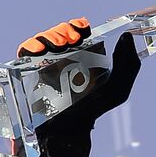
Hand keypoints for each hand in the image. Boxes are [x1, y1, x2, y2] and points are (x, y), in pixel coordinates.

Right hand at [16, 20, 140, 156]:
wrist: (71, 130)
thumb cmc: (93, 110)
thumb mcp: (118, 90)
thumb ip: (128, 65)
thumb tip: (127, 37)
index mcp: (83, 56)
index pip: (78, 31)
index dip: (79, 26)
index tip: (83, 30)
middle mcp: (64, 56)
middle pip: (61, 32)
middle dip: (66, 31)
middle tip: (73, 39)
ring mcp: (45, 61)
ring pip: (44, 38)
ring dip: (51, 36)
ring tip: (59, 46)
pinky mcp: (29, 69)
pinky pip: (26, 50)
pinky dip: (31, 45)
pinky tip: (39, 50)